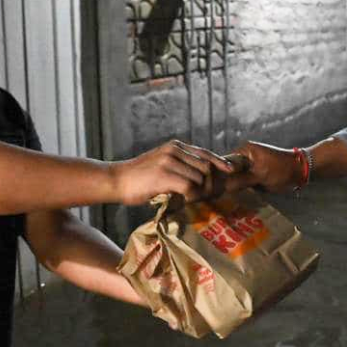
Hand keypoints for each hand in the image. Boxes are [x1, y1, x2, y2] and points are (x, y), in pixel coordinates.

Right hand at [108, 140, 235, 205]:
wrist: (116, 180)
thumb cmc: (139, 177)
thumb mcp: (162, 163)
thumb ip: (180, 165)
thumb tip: (202, 176)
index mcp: (176, 146)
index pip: (205, 153)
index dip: (220, 162)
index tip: (230, 170)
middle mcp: (174, 150)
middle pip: (206, 168)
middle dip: (208, 183)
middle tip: (202, 196)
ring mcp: (169, 161)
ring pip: (199, 179)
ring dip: (198, 192)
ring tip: (188, 199)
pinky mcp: (164, 175)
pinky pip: (189, 187)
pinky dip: (189, 196)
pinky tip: (181, 200)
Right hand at [221, 141, 303, 193]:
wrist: (300, 171)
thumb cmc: (282, 170)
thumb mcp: (260, 175)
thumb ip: (241, 180)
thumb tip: (223, 186)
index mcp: (244, 151)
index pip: (223, 162)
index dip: (216, 174)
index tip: (209, 186)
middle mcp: (243, 157)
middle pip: (227, 170)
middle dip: (222, 182)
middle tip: (213, 195)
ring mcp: (248, 166)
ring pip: (234, 177)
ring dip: (230, 186)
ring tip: (219, 197)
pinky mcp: (254, 175)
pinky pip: (242, 181)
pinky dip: (239, 189)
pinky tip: (232, 198)